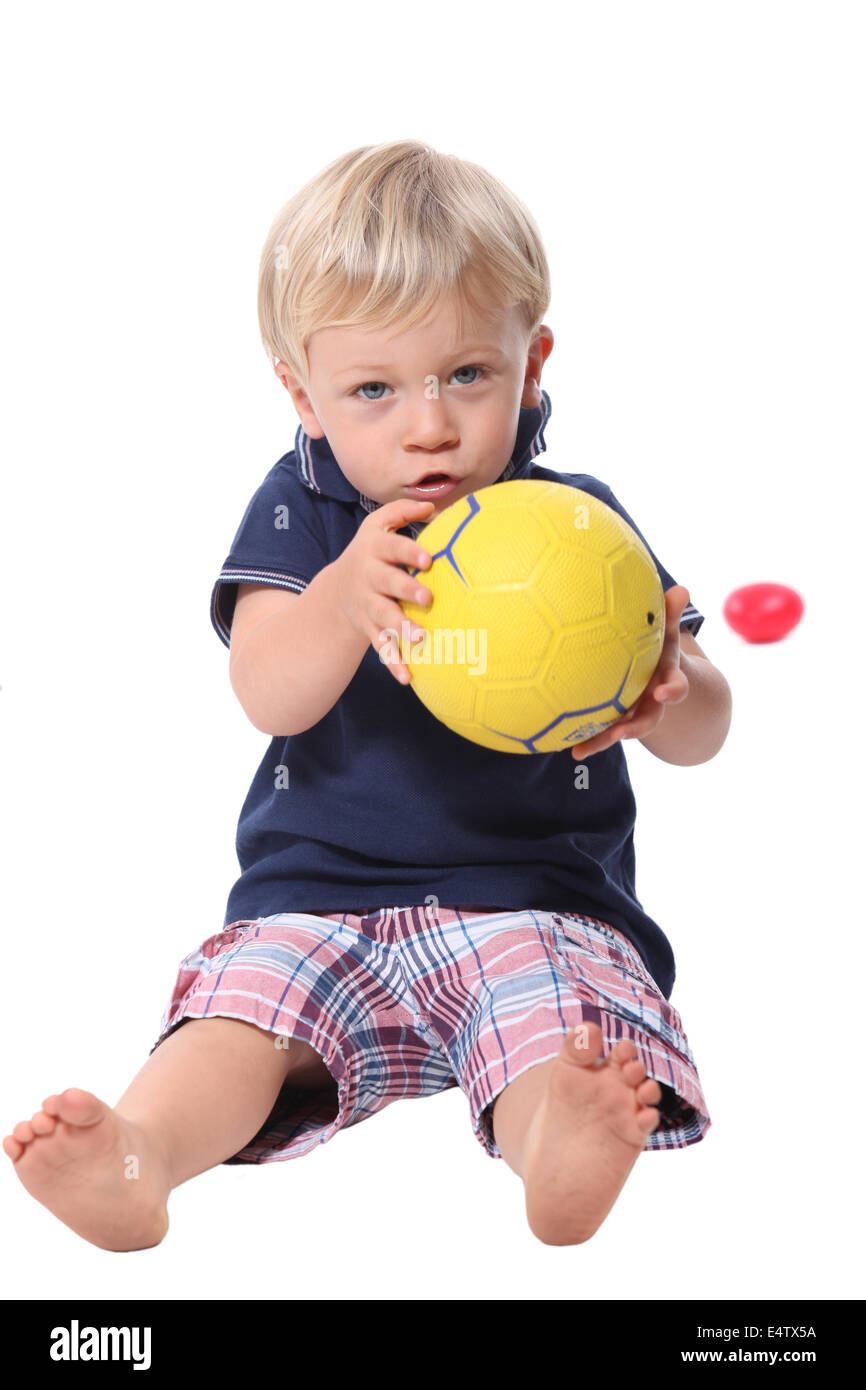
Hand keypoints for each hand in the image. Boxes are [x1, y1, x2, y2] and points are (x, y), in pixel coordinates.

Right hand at [336, 498, 435, 683]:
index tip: (428, 559)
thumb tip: (434, 506)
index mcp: (374, 550)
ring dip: (400, 629)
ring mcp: (367, 605)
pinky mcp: (367, 627)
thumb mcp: (378, 525)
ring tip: (421, 639)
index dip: (408, 552)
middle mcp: (368, 577)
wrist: (338, 588)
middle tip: (428, 599)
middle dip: (406, 590)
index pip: (392, 548)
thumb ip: (402, 511)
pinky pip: (380, 645)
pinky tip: (407, 677)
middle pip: (387, 583)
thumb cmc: (372, 551)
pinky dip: (393, 662)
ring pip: (383, 617)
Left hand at [570, 586, 691, 759]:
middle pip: (648, 719)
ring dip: (602, 740)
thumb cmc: (657, 645)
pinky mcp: (613, 720)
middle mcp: (651, 702)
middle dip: (636, 727)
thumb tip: (682, 588)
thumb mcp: (665, 629)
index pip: (675, 686)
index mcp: (666, 680)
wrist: (656, 675)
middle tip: (622, 732)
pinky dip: (582, 738)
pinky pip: (597, 730)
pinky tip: (557, 745)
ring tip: (580, 750)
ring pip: (619, 731)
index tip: (663, 693)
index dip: (672, 692)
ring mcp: (632, 714)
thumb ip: (670, 612)